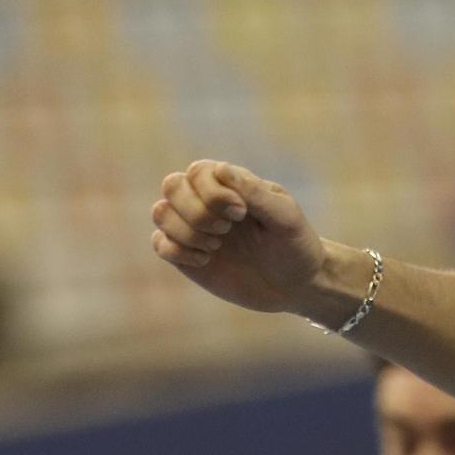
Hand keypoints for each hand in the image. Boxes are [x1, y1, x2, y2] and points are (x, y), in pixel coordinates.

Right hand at [151, 160, 326, 313]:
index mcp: (231, 184)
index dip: (213, 192)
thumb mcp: (284, 217)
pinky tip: (205, 261)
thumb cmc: (294, 244)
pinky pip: (159, 243)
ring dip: (186, 230)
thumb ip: (254, 192)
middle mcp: (207, 201)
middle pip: (172, 186)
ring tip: (216, 246)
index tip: (241, 213)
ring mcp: (194, 228)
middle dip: (196, 211)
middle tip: (226, 230)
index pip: (199, 171)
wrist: (295, 284)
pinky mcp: (186, 256)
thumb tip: (220, 169)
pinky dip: (177, 251)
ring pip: (160, 212)